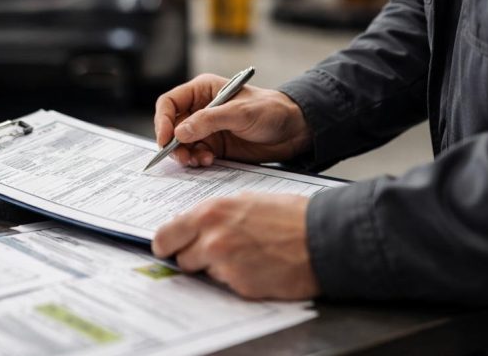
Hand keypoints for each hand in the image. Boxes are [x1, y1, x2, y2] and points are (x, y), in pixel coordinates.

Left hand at [152, 194, 319, 299]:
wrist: (323, 237)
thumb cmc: (290, 216)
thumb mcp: (246, 201)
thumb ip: (215, 215)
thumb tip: (194, 225)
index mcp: (210, 213)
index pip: (165, 236)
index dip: (167, 244)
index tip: (170, 247)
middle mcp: (212, 238)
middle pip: (181, 258)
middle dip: (193, 257)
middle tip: (212, 252)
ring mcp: (225, 264)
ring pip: (204, 273)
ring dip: (217, 268)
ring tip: (245, 255)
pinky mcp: (241, 285)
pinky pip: (228, 285)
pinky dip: (238, 279)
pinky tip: (258, 266)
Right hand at [154, 74, 311, 166]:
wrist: (294, 131)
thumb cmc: (271, 111)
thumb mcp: (240, 112)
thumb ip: (208, 121)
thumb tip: (179, 132)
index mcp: (202, 91)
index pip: (170, 103)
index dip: (162, 120)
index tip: (164, 138)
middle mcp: (200, 109)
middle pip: (171, 126)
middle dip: (173, 143)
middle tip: (182, 156)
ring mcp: (206, 129)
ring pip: (181, 144)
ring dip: (185, 154)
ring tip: (199, 160)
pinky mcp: (214, 146)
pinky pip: (195, 154)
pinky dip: (197, 160)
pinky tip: (209, 161)